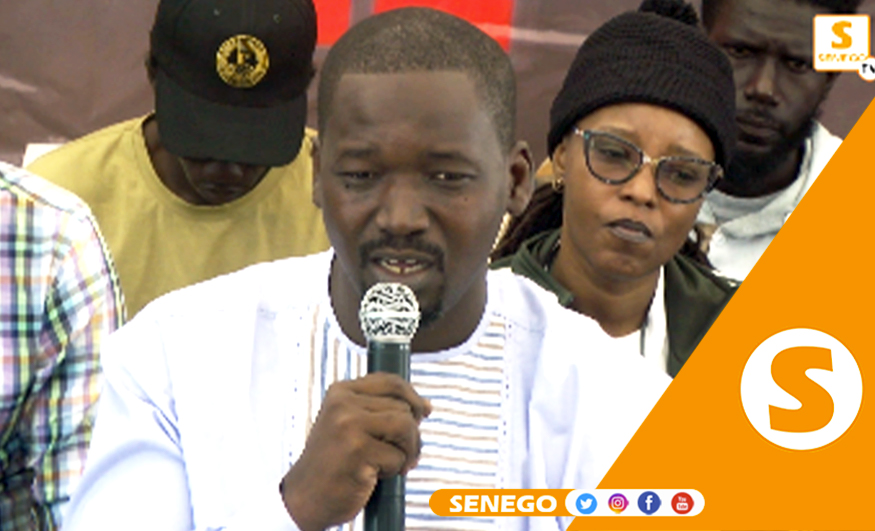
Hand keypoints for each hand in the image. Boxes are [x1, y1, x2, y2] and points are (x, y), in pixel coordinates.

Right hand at [280, 373, 430, 530]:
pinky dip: (394, 469)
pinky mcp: (357, 450)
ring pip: (405, 426)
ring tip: (395, 465)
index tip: (423, 412)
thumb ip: (378, 409)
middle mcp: (343, 403)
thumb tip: (424, 406)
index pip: (391, 382)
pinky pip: (398, 456)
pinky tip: (375, 475)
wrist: (305, 497)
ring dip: (408, 450)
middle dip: (412, 433)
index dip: (413, 397)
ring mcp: (349, 425)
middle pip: (403, 407)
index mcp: (341, 392)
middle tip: (402, 453)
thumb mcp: (348, 424)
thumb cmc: (335, 462)